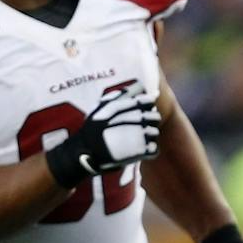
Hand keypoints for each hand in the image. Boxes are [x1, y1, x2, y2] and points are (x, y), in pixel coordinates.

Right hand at [46, 80, 160, 188]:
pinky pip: (155, 149)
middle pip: (155, 117)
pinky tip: (138, 151)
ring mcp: (141, 135)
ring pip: (155, 133)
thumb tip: (129, 89)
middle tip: (139, 127)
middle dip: (150, 121)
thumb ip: (114, 98)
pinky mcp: (143, 151)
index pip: (148, 101)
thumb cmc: (91, 131)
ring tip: (135, 140)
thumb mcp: (98, 109)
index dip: (147, 104)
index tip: (144, 108)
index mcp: (128, 108)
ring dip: (149, 136)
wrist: (87, 153)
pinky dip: (149, 151)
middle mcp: (137, 119)